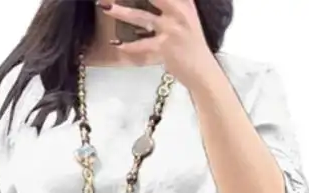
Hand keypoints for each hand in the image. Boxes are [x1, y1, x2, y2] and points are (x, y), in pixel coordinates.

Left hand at [97, 0, 218, 87]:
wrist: (202, 70)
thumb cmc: (191, 44)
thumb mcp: (187, 16)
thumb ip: (173, 4)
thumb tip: (155, 2)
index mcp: (184, 2)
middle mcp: (178, 12)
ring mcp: (171, 29)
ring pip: (141, 17)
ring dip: (122, 12)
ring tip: (106, 8)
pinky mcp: (164, 47)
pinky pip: (141, 46)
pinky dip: (128, 47)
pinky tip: (116, 45)